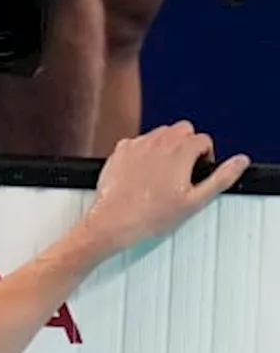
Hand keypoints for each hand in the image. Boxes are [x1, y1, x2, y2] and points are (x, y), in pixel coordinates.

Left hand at [81, 121, 249, 254]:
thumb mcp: (195, 201)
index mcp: (180, 151)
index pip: (203, 140)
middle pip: (182, 130)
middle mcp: (158, 142)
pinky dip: (143, 152)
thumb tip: (239, 162)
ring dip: (166, 147)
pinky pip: (137, 142)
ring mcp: (137, 145)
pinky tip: (142, 173)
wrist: (113, 222)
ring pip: (159, 134)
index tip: (197, 172)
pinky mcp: (119, 151)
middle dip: (187, 146)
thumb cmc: (150, 216)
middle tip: (182, 170)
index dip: (205, 156)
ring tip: (162, 173)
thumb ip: (221, 178)